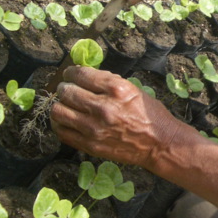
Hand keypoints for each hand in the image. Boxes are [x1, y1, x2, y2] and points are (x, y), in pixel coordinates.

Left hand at [50, 66, 179, 169]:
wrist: (159, 143)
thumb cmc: (149, 113)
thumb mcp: (133, 89)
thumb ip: (108, 82)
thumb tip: (84, 76)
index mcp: (117, 89)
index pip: (81, 75)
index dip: (71, 72)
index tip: (70, 74)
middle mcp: (103, 107)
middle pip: (66, 92)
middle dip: (64, 88)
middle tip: (67, 89)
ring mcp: (94, 128)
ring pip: (58, 111)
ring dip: (60, 105)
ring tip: (65, 105)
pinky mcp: (90, 145)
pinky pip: (62, 131)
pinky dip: (60, 123)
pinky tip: (66, 120)